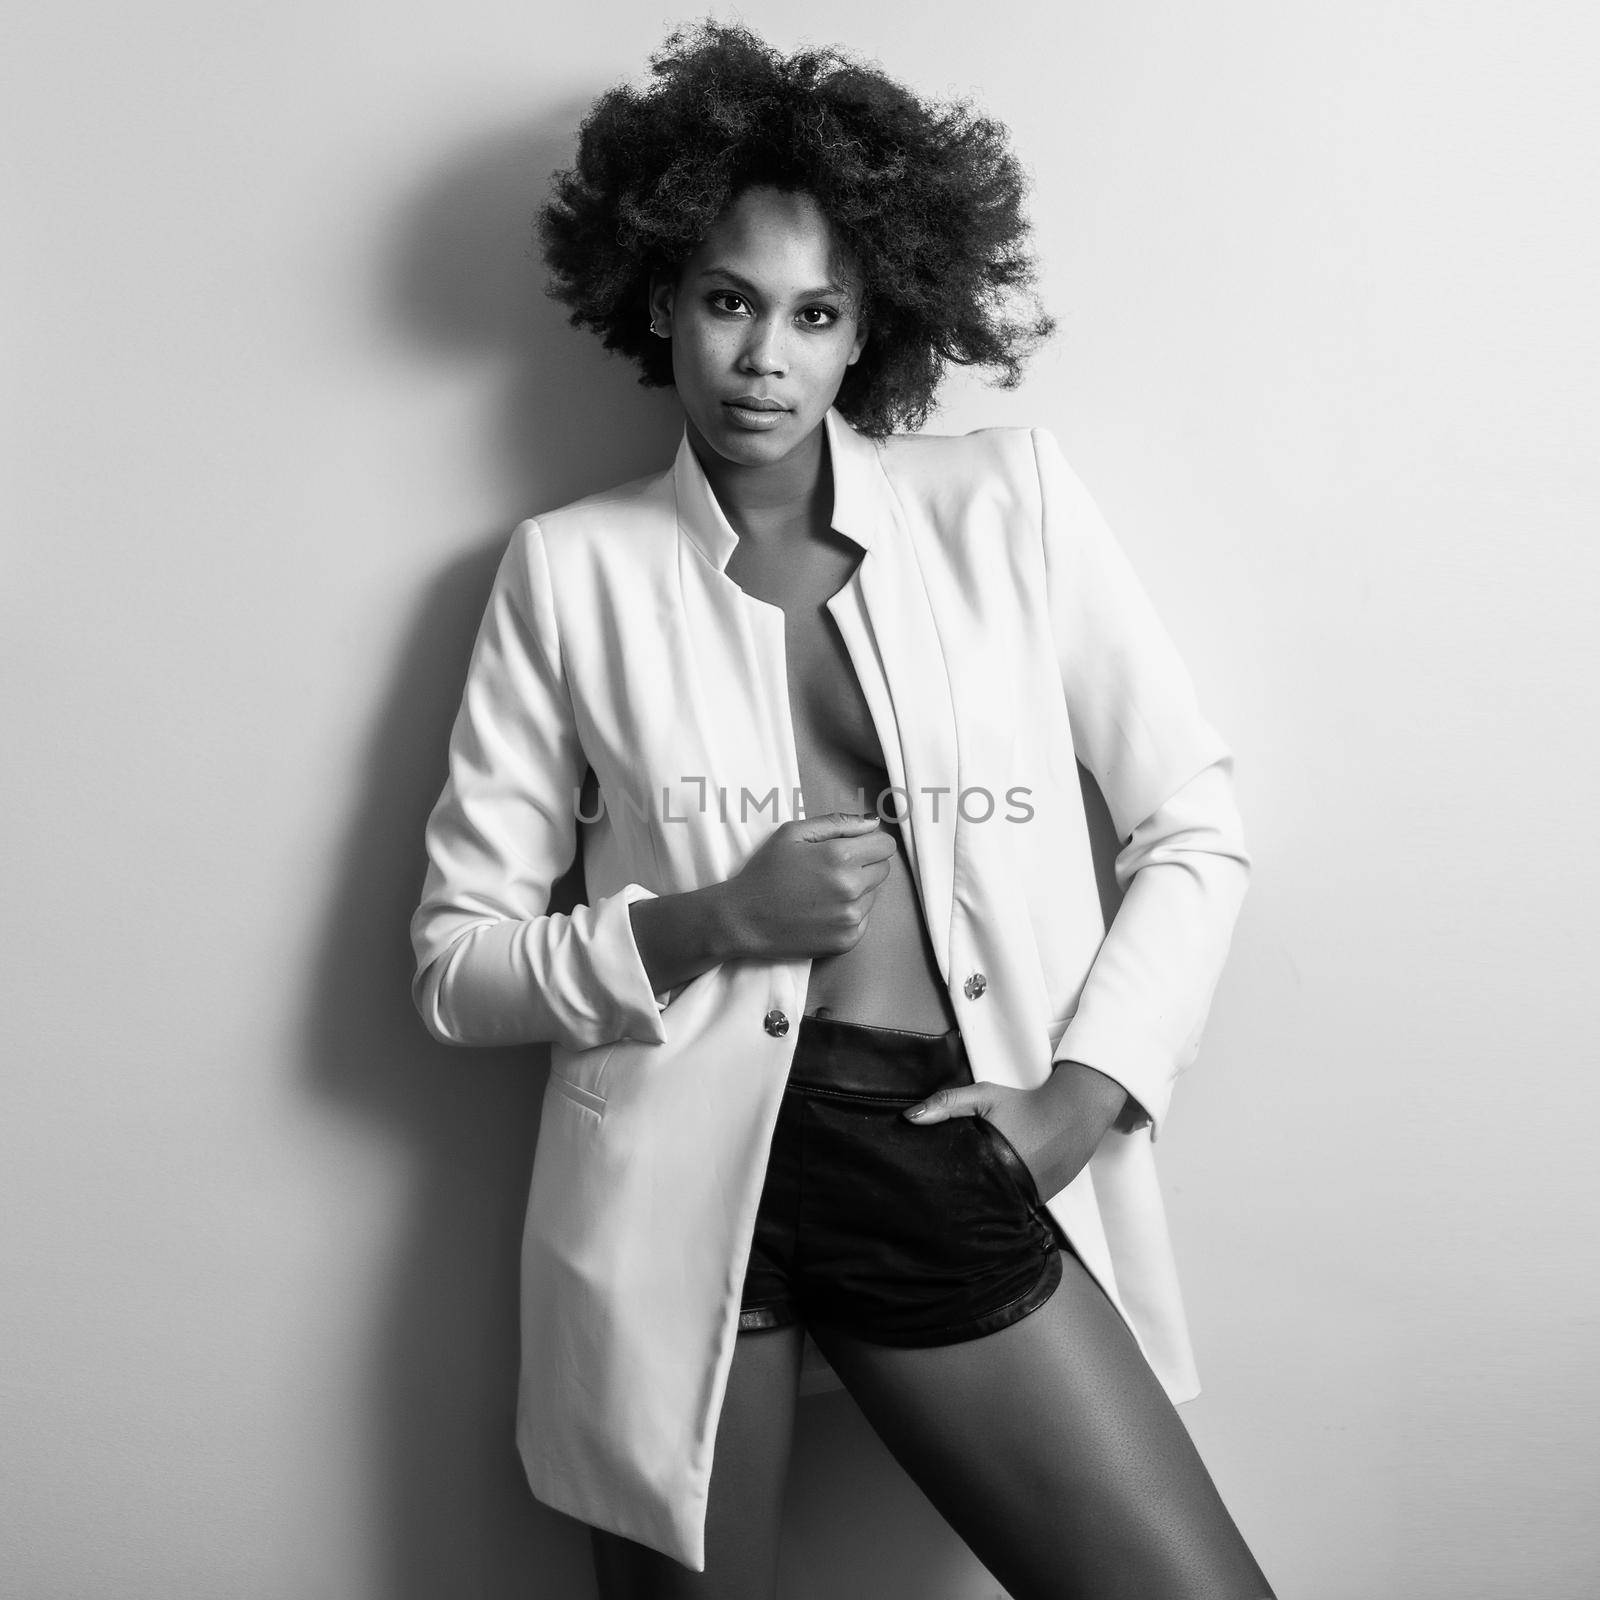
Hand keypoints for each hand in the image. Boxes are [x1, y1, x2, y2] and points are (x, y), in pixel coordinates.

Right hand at [721, 813, 898, 960]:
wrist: (743, 919)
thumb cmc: (765, 872)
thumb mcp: (793, 833)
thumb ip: (838, 823)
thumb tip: (873, 823)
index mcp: (841, 857)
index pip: (886, 846)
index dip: (870, 843)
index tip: (852, 848)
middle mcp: (851, 888)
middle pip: (883, 870)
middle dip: (864, 865)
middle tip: (832, 870)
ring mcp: (851, 918)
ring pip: (874, 895)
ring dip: (857, 891)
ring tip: (822, 892)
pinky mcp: (848, 941)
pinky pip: (864, 919)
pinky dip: (849, 914)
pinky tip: (821, 911)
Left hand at [902, 1060, 1128, 1201]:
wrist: (1075, 1110)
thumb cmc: (1027, 1102)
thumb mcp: (984, 1096)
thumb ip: (947, 1103)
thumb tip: (909, 1118)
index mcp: (995, 1166)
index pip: (962, 1190)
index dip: (946, 1190)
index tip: (930, 1190)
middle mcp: (1014, 1188)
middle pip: (978, 1201)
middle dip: (963, 1198)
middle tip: (944, 1194)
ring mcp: (1032, 1198)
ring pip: (998, 1206)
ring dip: (986, 1201)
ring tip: (968, 1194)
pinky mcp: (1044, 1199)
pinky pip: (1018, 1205)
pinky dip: (1007, 1198)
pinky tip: (998, 1189)